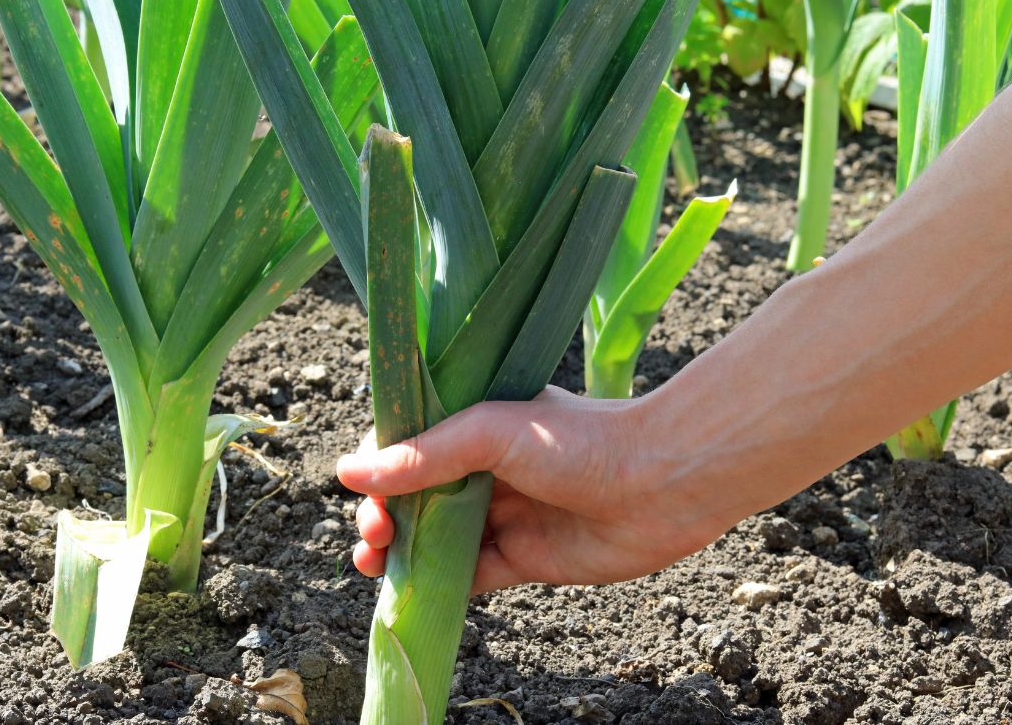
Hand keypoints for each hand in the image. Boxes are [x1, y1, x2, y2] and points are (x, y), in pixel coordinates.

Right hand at [338, 387, 730, 593]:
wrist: (664, 484)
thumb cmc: (580, 441)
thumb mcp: (490, 433)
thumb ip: (422, 455)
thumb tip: (347, 472)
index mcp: (474, 422)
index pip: (407, 441)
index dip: (377, 466)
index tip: (361, 488)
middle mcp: (484, 467)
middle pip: (412, 495)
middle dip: (381, 514)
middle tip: (373, 532)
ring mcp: (503, 515)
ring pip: (433, 538)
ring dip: (398, 551)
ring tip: (373, 563)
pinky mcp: (523, 559)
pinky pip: (467, 575)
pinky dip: (437, 584)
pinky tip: (413, 588)